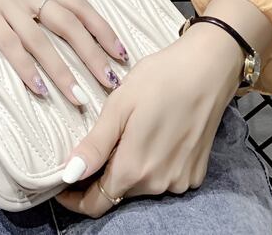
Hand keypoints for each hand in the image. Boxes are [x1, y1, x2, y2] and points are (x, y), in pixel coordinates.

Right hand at [0, 0, 127, 105]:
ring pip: (40, 39)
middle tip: (110, 81)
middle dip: (92, 53)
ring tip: (78, 96)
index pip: (80, 5)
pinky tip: (39, 90)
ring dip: (62, 70)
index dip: (103, 29)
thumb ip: (42, 1)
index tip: (122, 54)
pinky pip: (9, 44)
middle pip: (68, 23)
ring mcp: (6, 3)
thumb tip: (73, 26)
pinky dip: (26, 68)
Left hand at [55, 22, 244, 216]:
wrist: (208, 68)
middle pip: (118, 193)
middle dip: (102, 176)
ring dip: (128, 169)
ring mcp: (180, 180)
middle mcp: (159, 184)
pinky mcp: (195, 173)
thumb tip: (68, 175)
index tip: (63, 181)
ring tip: (128, 132)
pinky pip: (163, 178)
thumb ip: (95, 146)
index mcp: (134, 169)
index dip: (75, 197)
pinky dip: (152, 165)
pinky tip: (152, 136)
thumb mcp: (119, 106)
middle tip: (97, 142)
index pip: (96, 203)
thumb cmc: (160, 79)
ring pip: (141, 186)